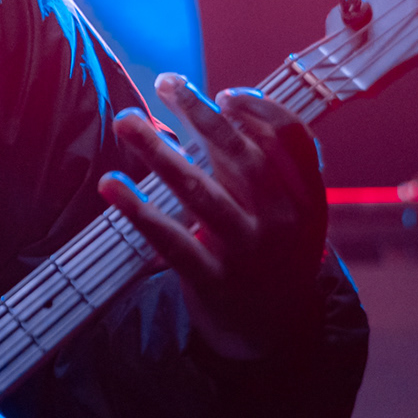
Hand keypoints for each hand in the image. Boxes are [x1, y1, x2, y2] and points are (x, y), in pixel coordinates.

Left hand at [100, 73, 327, 360]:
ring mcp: (248, 253)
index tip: (223, 94)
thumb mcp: (290, 212)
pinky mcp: (213, 281)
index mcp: (307, 197)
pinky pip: (170, 240)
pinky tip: (110, 185)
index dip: (259, 110)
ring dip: (159, 152)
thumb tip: (214, 107)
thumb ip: (259, 167)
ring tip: (127, 122)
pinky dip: (138, 210)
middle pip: (241, 156)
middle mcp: (283, 221)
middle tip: (166, 83)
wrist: (277, 334)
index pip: (292, 139)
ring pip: (200, 192)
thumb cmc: (273, 254)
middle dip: (201, 114)